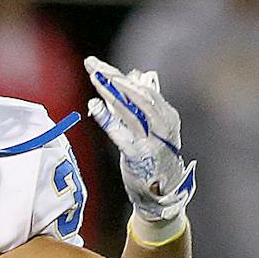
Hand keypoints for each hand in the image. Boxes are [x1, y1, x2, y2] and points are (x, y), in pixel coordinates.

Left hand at [85, 55, 194, 234]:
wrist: (162, 193)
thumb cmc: (153, 159)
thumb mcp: (150, 130)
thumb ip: (140, 106)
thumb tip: (135, 76)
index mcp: (166, 115)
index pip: (140, 88)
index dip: (117, 75)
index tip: (96, 64)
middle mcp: (163, 123)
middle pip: (136, 94)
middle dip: (112, 78)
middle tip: (91, 64)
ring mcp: (153, 139)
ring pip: (132, 109)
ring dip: (111, 92)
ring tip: (94, 78)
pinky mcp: (140, 155)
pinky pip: (123, 133)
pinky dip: (108, 119)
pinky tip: (94, 106)